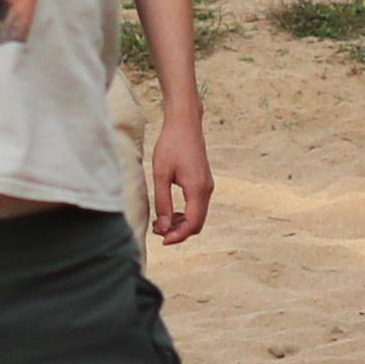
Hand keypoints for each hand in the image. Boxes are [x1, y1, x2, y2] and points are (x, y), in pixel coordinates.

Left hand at [147, 92, 215, 243]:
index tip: (162, 240)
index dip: (178, 236)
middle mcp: (207, 189)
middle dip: (178, 232)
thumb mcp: (161, 174)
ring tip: (160, 222)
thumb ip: (162, 202)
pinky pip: (197, 206)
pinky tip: (169, 212)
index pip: (192, 224)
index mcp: (197, 189)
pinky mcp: (204, 182)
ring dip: (181, 223)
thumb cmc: (170, 145)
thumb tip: (162, 226)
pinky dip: (185, 213)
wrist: (185, 123)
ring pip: (197, 216)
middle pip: (197, 223)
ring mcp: (207, 185)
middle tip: (157, 231)